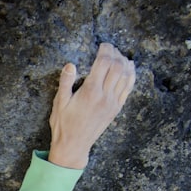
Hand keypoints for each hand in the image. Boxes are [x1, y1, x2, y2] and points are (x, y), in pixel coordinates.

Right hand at [48, 43, 135, 168]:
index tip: (102, 45)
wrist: (74, 145)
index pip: (103, 63)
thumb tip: (70, 65)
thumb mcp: (59, 103)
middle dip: (115, 53)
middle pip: (117, 66)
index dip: (105, 51)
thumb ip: (65, 83)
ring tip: (118, 55)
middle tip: (109, 48)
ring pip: (126, 76)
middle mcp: (104, 96)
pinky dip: (131, 75)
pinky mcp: (116, 108)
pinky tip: (129, 68)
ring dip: (124, 62)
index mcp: (90, 92)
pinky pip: (128, 88)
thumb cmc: (63, 124)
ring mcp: (113, 102)